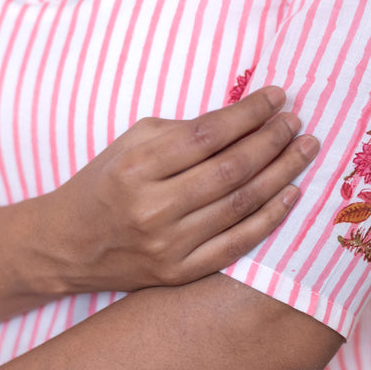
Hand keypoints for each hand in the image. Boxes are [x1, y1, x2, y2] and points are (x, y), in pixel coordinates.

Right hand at [37, 87, 318, 293]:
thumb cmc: (103, 185)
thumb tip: (244, 118)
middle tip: (297, 122)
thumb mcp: (130, 144)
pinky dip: (269, 217)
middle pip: (230, 170)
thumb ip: (182, 131)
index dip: (248, 114)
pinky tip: (291, 193)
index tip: (277, 97)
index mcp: (135, 168)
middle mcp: (152, 208)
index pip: (207, 135)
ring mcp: (168, 246)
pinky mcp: (179, 273)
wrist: (66, 246)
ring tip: (304, 149)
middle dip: (272, 141)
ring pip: (240, 205)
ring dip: (280, 173)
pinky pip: (237, 244)